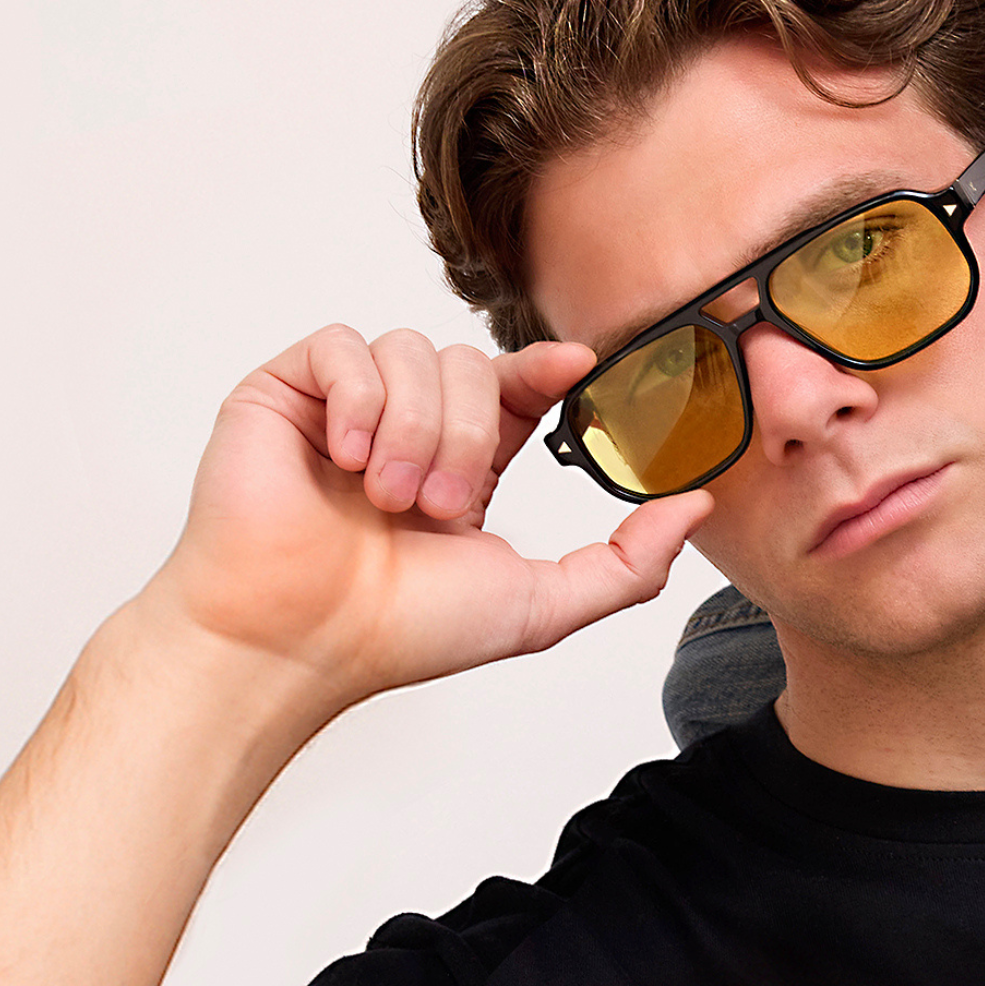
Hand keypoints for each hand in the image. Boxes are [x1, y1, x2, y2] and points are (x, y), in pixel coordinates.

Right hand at [146, 324, 712, 708]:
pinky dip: (356, 398)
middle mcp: (403, 427)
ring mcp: (343, 406)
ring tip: (384, 497)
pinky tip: (344, 458)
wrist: (293, 640)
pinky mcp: (286, 390)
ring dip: (412, 427)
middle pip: (468, 365)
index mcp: (460, 464)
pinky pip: (342, 344)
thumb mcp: (540, 604)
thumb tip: (697, 506)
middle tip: (433, 507)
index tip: (576, 365)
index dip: (544, 367)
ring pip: (410, 350)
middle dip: (464, 435)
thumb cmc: (397, 632)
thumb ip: (626, 563)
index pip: (513, 385)